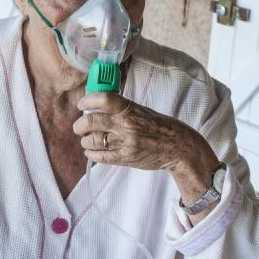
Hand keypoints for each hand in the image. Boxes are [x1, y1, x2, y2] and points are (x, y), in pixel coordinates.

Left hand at [73, 93, 219, 206]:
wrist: (178, 147)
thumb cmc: (160, 127)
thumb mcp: (142, 110)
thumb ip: (121, 109)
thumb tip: (96, 107)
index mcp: (131, 109)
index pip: (104, 99)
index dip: (87, 101)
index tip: (82, 105)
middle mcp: (127, 125)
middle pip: (91, 122)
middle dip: (79, 125)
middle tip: (79, 127)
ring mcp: (126, 143)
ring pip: (93, 141)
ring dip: (85, 140)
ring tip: (87, 139)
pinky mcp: (126, 159)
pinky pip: (101, 157)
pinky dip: (91, 153)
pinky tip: (91, 151)